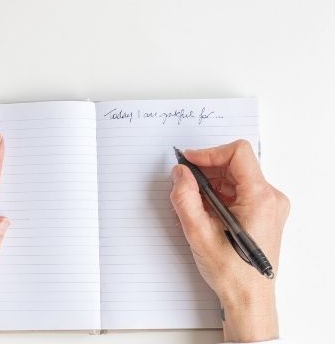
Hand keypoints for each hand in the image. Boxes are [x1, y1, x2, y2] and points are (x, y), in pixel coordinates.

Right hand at [169, 140, 288, 341]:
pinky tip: (202, 213)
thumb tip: (180, 173)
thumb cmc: (232, 273)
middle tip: (183, 185)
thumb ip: (185, 197)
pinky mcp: (262, 213)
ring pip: (234, 179)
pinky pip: (237, 193)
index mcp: (261, 198)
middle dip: (205, 172)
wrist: (248, 299)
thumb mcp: (198, 232)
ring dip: (209, 186)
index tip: (189, 161)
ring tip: (191, 206)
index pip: (237, 153)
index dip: (209, 153)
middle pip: (234, 165)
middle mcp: (270, 198)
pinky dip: (217, 197)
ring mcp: (268, 206)